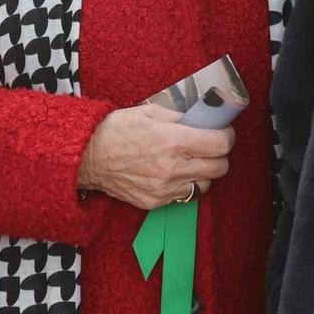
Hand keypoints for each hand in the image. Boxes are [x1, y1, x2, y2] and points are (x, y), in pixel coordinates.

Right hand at [76, 104, 233, 211]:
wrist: (87, 157)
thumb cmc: (116, 129)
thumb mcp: (150, 111)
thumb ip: (181, 116)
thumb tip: (204, 118)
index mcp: (173, 141)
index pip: (220, 144)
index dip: (227, 136)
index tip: (222, 132)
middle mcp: (172, 168)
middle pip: (220, 167)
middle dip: (219, 155)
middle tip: (209, 146)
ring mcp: (164, 189)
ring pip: (205, 184)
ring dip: (203, 172)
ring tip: (189, 161)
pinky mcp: (155, 202)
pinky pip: (184, 196)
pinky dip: (184, 184)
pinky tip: (172, 172)